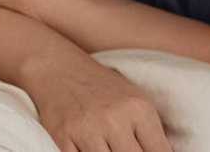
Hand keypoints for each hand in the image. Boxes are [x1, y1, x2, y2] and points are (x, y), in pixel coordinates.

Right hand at [24, 54, 173, 151]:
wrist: (57, 67)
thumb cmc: (101, 86)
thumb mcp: (134, 99)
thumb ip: (152, 131)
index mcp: (139, 109)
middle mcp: (114, 119)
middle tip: (127, 150)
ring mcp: (87, 129)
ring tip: (110, 149)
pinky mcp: (63, 137)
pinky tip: (91, 149)